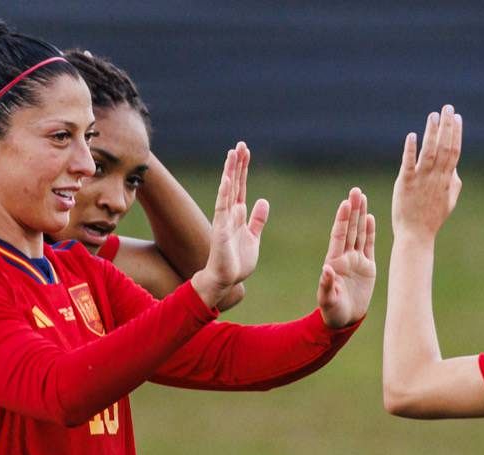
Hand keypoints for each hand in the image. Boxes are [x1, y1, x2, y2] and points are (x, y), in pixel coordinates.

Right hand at [191, 142, 269, 307]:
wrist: (226, 280)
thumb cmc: (237, 262)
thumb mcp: (253, 237)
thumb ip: (257, 220)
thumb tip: (263, 200)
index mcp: (238, 215)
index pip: (241, 187)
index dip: (243, 169)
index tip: (245, 151)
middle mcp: (230, 214)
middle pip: (234, 184)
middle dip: (237, 165)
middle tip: (240, 144)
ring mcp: (224, 221)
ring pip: (228, 191)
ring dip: (230, 173)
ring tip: (232, 154)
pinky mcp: (221, 231)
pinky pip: (222, 209)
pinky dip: (224, 194)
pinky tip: (227, 180)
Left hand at [316, 188, 376, 327]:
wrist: (345, 320)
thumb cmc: (332, 311)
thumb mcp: (328, 300)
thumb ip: (327, 285)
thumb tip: (327, 270)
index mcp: (334, 262)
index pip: (339, 236)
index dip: (342, 220)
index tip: (345, 204)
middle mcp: (345, 257)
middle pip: (350, 229)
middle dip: (352, 210)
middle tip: (355, 191)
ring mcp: (356, 261)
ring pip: (359, 233)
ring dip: (361, 215)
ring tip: (362, 197)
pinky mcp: (368, 267)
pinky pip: (369, 245)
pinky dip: (370, 231)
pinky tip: (370, 217)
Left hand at [393, 105, 463, 238]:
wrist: (416, 235)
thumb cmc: (431, 219)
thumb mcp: (449, 201)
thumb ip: (454, 183)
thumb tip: (456, 168)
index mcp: (447, 180)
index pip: (454, 151)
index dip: (456, 133)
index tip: (457, 117)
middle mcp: (436, 177)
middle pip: (445, 147)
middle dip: (447, 126)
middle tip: (447, 107)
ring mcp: (422, 180)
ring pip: (430, 152)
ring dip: (432, 133)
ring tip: (433, 115)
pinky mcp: (406, 184)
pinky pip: (409, 164)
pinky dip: (411, 149)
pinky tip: (413, 135)